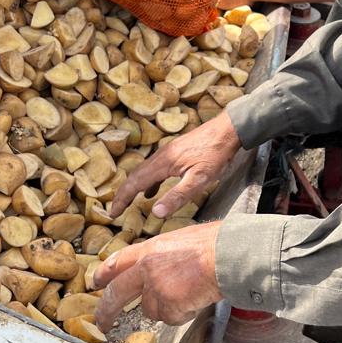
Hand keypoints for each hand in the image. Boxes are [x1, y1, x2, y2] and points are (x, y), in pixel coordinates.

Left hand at [94, 223, 221, 331]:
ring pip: (152, 310)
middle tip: (102, 322)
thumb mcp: (181, 240)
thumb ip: (164, 256)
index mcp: (150, 249)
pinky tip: (196, 299)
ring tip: (190, 293)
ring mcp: (156, 288)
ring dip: (168, 308)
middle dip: (107, 310)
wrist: (227, 256)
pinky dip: (183, 314)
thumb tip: (158, 270)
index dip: (105, 272)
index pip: (120, 260)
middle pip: (118, 293)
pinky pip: (172, 318)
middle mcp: (147, 268)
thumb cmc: (215, 245)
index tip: (96, 282)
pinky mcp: (168, 305)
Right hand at [108, 111, 241, 219]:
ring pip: (144, 172)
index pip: (135, 183)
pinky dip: (148, 182)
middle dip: (123, 194)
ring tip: (128, 202)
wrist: (228, 129)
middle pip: (135, 176)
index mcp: (163, 163)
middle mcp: (161, 156)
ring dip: (134, 187)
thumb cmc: (216, 154)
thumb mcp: (199, 179)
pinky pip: (155, 169)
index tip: (113, 213)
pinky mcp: (176, 152)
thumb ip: (178, 196)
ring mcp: (168, 152)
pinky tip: (151, 192)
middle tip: (115, 210)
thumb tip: (155, 212)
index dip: (122, 199)